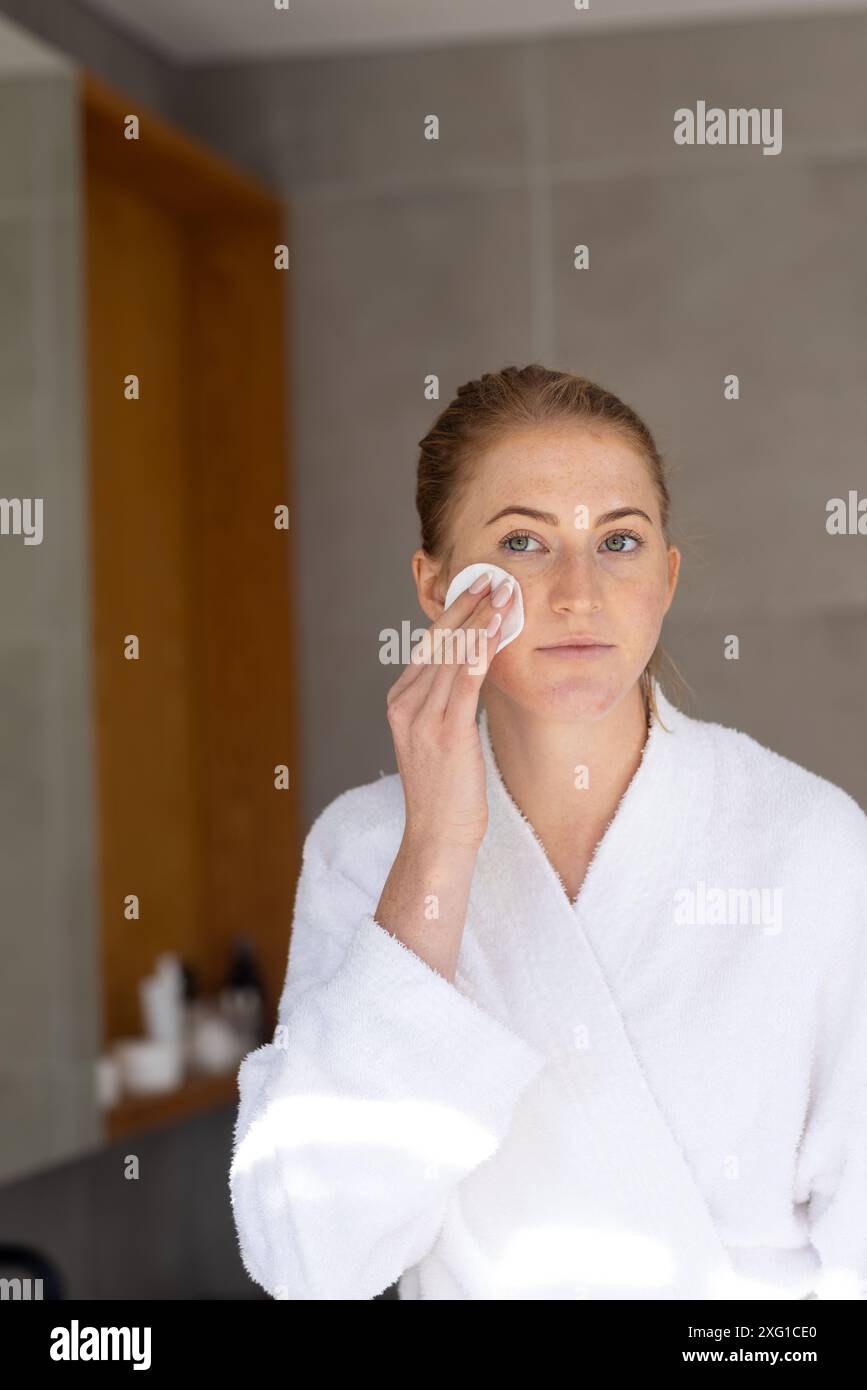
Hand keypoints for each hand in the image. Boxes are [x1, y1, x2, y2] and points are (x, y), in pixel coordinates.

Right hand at [385, 572, 515, 851]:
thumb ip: (449, 701)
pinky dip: (478, 652)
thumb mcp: (440, 737)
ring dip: (480, 621)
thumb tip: (476, 667)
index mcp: (401, 701)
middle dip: (467, 606)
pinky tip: (494, 630)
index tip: (478, 588)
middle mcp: (405, 704)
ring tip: (503, 594)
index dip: (455, 613)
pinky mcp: (445, 733)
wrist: (438, 836)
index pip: (428, 645)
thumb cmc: (447, 790)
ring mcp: (422, 718)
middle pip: (438, 642)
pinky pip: (463, 683)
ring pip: (451, 656)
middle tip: (492, 577)